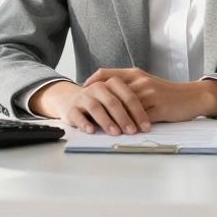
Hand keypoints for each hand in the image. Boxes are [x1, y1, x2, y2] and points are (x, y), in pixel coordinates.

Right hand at [31, 78, 151, 135]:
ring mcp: (84, 97)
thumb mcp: (115, 98)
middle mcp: (98, 88)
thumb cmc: (100, 101)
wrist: (71, 99)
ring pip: (96, 107)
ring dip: (106, 121)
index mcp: (112, 83)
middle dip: (124, 118)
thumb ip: (128, 106)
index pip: (128, 96)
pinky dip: (85, 123)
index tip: (145, 127)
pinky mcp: (72, 109)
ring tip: (115, 132)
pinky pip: (78, 115)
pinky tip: (92, 131)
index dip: (138, 112)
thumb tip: (144, 124)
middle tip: (132, 131)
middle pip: (113, 102)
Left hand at [83, 68, 216, 122]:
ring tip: (99, 127)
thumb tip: (108, 94)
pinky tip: (120, 133)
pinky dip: (128, 126)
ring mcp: (148, 94)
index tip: (82, 91)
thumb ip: (129, 86)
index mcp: (135, 74)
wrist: (192, 96)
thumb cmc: (167, 92)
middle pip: (111, 91)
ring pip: (123, 107)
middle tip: (85, 113)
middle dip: (97, 103)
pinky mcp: (158, 107)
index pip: (107, 74)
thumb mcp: (146, 83)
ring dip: (111, 118)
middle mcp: (139, 81)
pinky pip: (138, 118)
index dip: (92, 82)